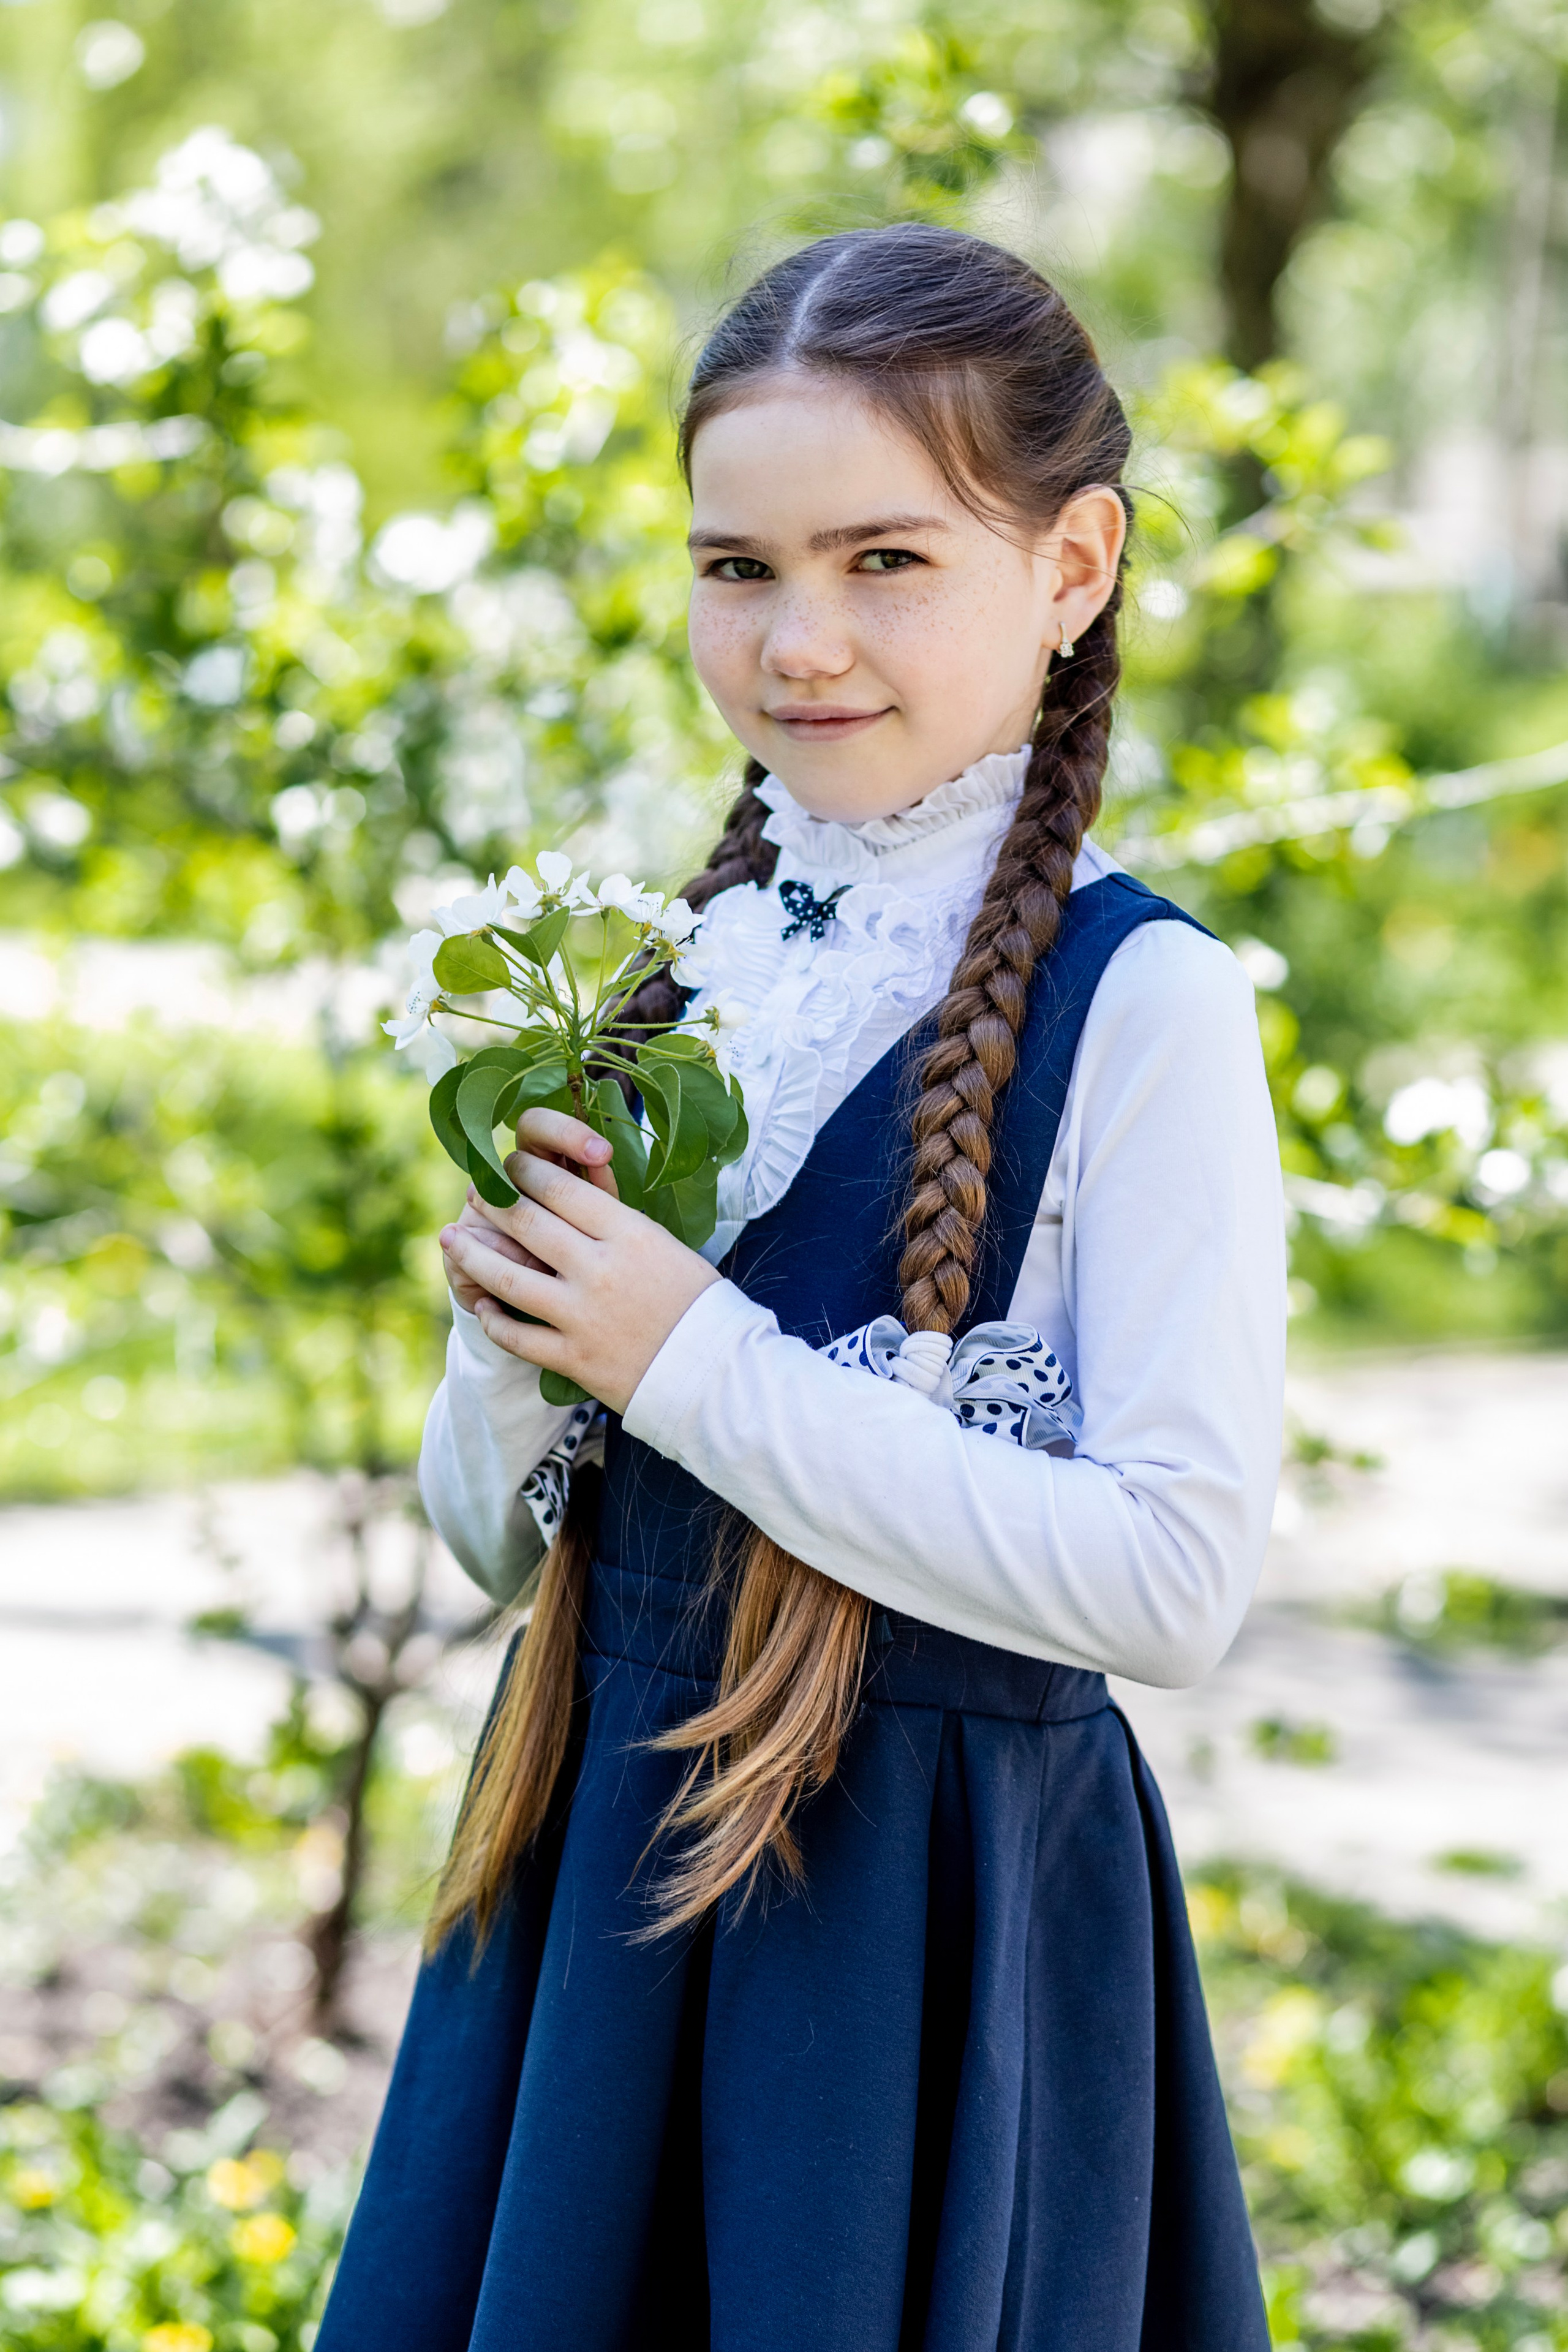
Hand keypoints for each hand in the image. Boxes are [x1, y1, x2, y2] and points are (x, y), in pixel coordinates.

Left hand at [437, 1107, 718, 1415]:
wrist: (718, 1375)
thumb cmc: (700, 1304)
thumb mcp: (666, 1247)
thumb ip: (619, 1226)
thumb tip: (575, 1198)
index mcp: (628, 1233)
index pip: (559, 1186)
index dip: (524, 1171)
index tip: (508, 1165)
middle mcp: (599, 1269)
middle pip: (526, 1222)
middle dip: (492, 1203)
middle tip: (475, 1194)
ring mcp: (581, 1315)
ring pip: (508, 1278)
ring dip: (474, 1255)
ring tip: (453, 1240)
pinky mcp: (573, 1359)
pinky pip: (517, 1336)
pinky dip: (494, 1320)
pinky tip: (484, 1307)